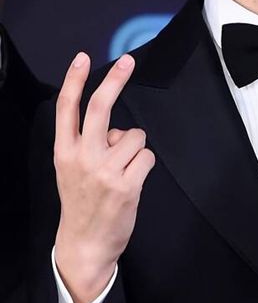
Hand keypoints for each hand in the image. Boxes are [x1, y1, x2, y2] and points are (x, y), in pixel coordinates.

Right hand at [53, 52, 155, 302]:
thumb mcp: (71, 170)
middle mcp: (82, 157)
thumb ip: (88, 144)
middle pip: (100, 108)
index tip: (82, 58)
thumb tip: (116, 129)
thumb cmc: (81, 202)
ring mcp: (104, 172)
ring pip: (135, 135)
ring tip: (123, 170)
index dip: (74, 81)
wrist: (84, 245)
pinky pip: (147, 155)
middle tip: (127, 61)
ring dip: (135, 149)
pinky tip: (133, 180)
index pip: (66, 109)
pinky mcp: (126, 185)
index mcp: (65, 152)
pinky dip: (144, 164)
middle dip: (115, 80)